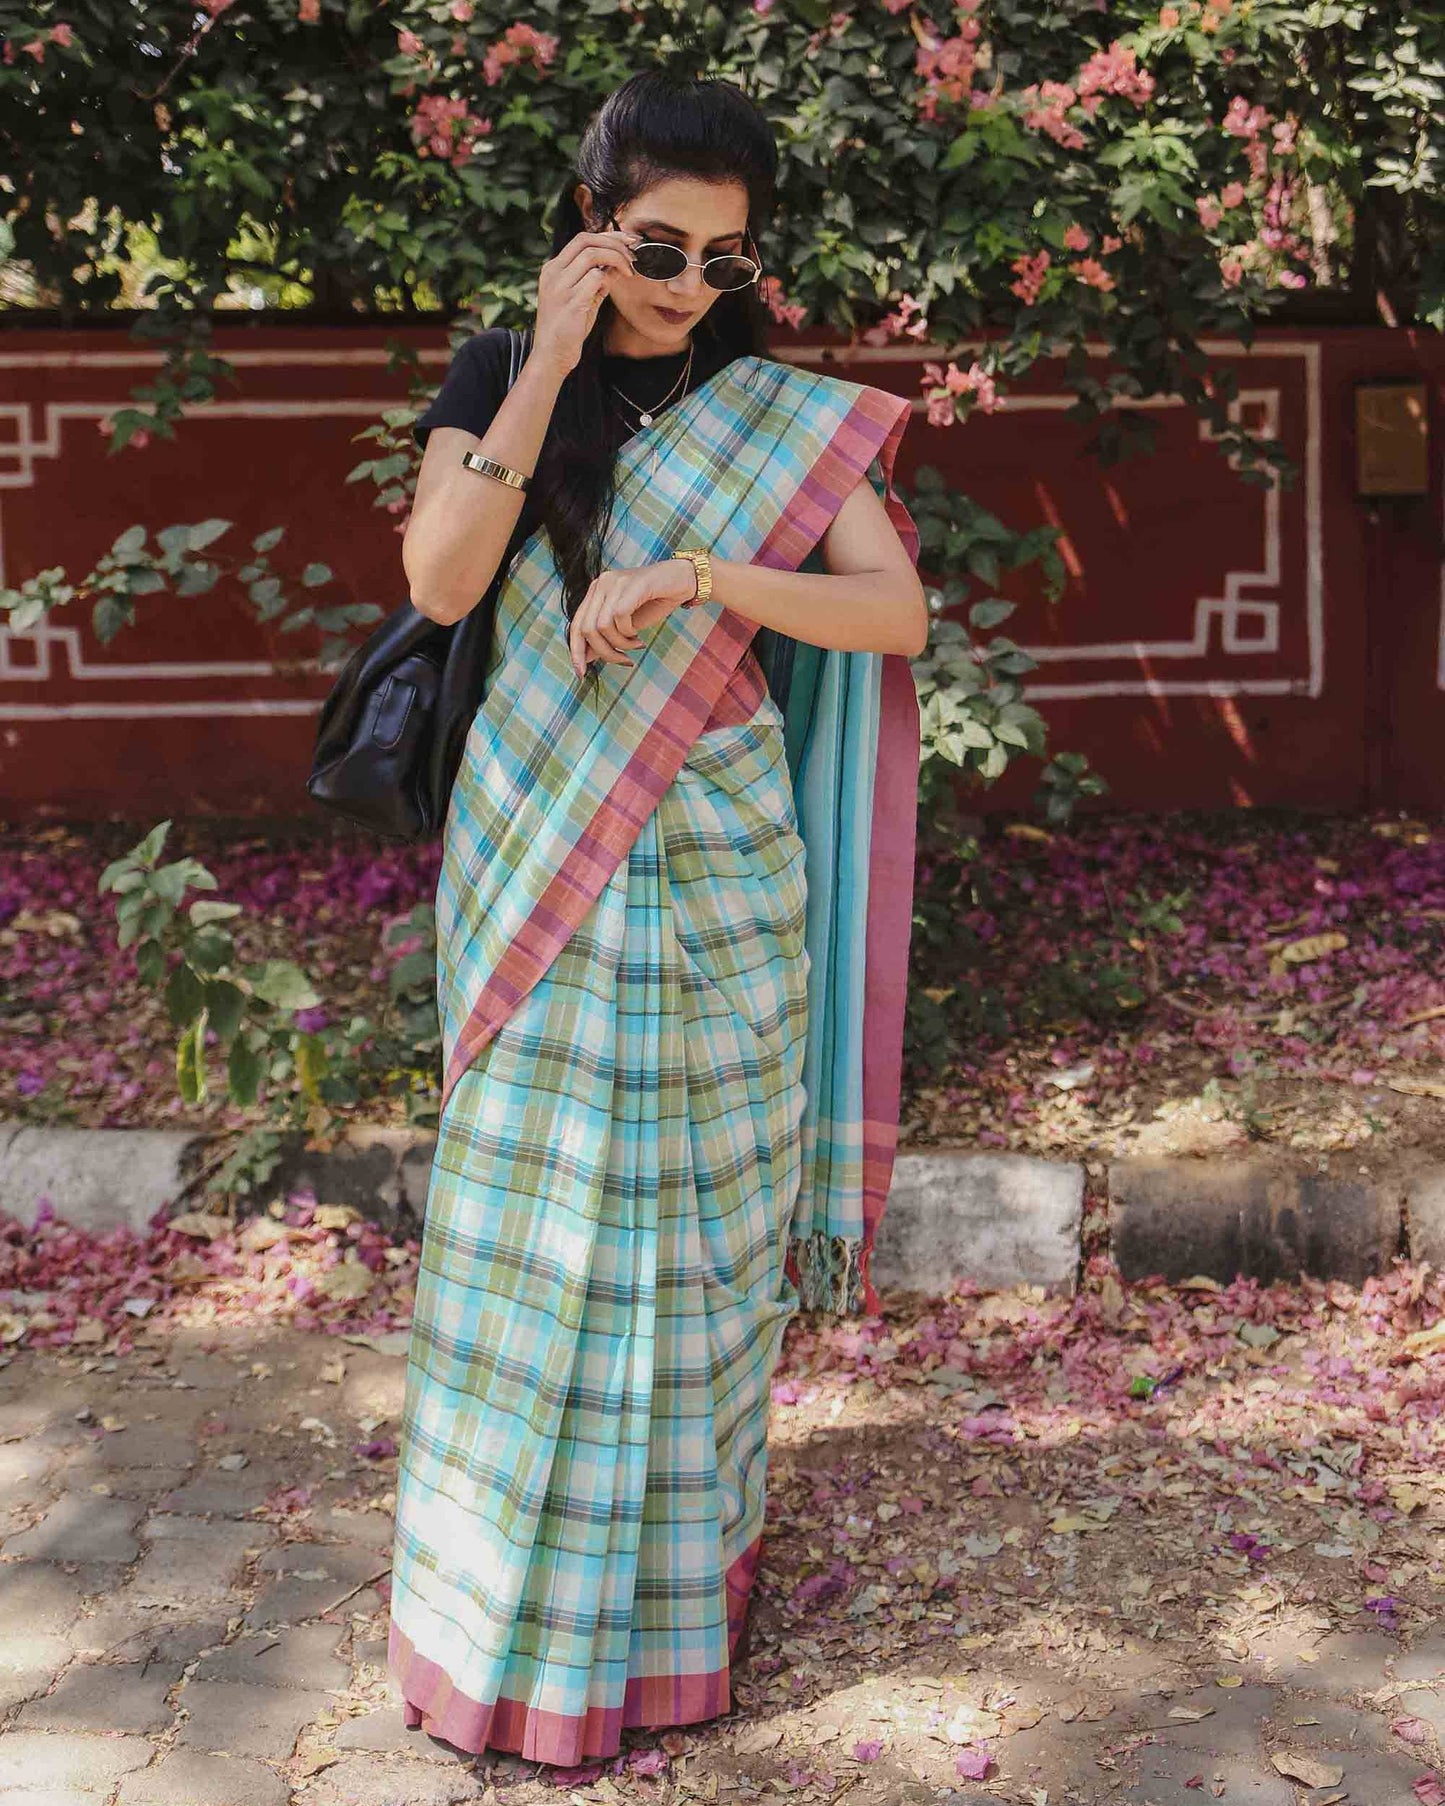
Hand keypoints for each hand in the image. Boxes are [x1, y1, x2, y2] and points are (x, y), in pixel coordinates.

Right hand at [532, 226, 642, 376]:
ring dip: (616, 259)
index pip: (581, 240)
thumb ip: (594, 282)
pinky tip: (612, 289)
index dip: (607, 236)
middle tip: (633, 254)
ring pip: (592, 255)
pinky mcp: (571, 302)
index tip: (626, 241)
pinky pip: (596, 278)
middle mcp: (553, 273)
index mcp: (553, 269)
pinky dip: (609, 280)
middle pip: (585, 240)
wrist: (552, 356)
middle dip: (614, 242)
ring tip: (629, 271)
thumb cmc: (567, 330)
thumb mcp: (581, 299)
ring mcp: (560, 286)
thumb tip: (615, 267)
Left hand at [568, 557, 700, 678]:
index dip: (576, 651)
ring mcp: (614, 582)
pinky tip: (639, 635)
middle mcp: (600, 584)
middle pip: (586, 629)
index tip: (581, 674)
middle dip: (604, 653)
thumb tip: (585, 658)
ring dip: (620, 644)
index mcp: (596, 593)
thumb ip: (605, 637)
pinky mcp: (631, 584)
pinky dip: (628, 632)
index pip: (576, 625)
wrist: (682, 580)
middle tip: (624, 661)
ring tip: (636, 645)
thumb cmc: (654, 602)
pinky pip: (620, 616)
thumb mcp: (626, 625)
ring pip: (602, 626)